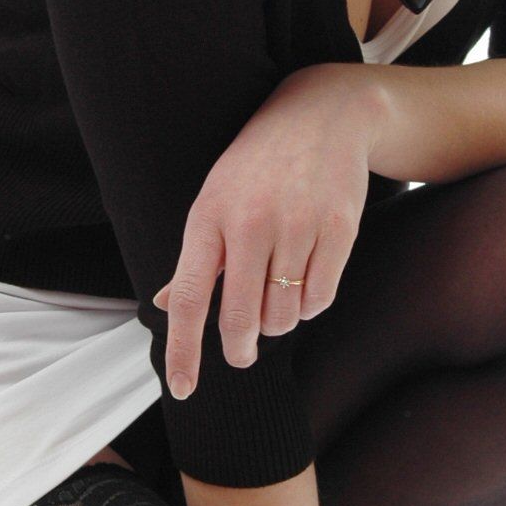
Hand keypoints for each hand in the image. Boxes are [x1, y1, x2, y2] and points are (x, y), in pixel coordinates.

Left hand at [151, 64, 377, 397]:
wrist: (321, 115)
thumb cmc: (257, 165)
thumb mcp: (214, 199)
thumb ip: (195, 257)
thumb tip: (165, 305)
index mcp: (209, 218)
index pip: (187, 298)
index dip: (182, 350)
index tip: (183, 389)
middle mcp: (251, 222)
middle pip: (241, 317)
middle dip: (239, 349)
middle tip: (241, 356)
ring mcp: (298, 225)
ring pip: (285, 315)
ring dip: (278, 320)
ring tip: (276, 294)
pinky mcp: (339, 228)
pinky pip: (320, 299)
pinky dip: (309, 304)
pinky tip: (303, 280)